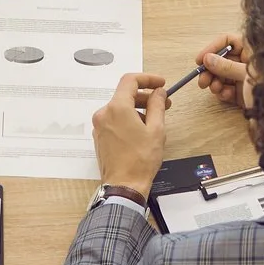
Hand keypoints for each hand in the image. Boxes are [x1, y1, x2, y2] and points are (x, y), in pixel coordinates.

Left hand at [92, 72, 168, 190]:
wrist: (124, 185)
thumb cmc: (141, 160)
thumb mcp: (156, 129)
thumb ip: (157, 105)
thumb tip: (158, 92)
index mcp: (117, 108)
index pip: (130, 80)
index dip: (148, 79)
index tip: (161, 84)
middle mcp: (104, 113)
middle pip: (125, 94)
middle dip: (146, 96)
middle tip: (163, 103)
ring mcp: (99, 125)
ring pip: (120, 108)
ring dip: (138, 109)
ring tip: (154, 120)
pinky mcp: (99, 136)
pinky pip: (115, 119)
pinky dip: (128, 119)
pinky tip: (141, 130)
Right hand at [195, 32, 252, 111]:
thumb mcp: (247, 74)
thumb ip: (226, 66)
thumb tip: (208, 59)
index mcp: (253, 50)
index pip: (228, 40)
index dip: (213, 48)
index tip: (200, 60)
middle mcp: (248, 62)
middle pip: (222, 59)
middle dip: (210, 69)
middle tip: (202, 81)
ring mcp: (245, 77)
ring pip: (222, 75)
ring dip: (215, 82)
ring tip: (214, 89)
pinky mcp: (243, 93)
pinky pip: (227, 88)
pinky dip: (223, 92)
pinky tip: (225, 95)